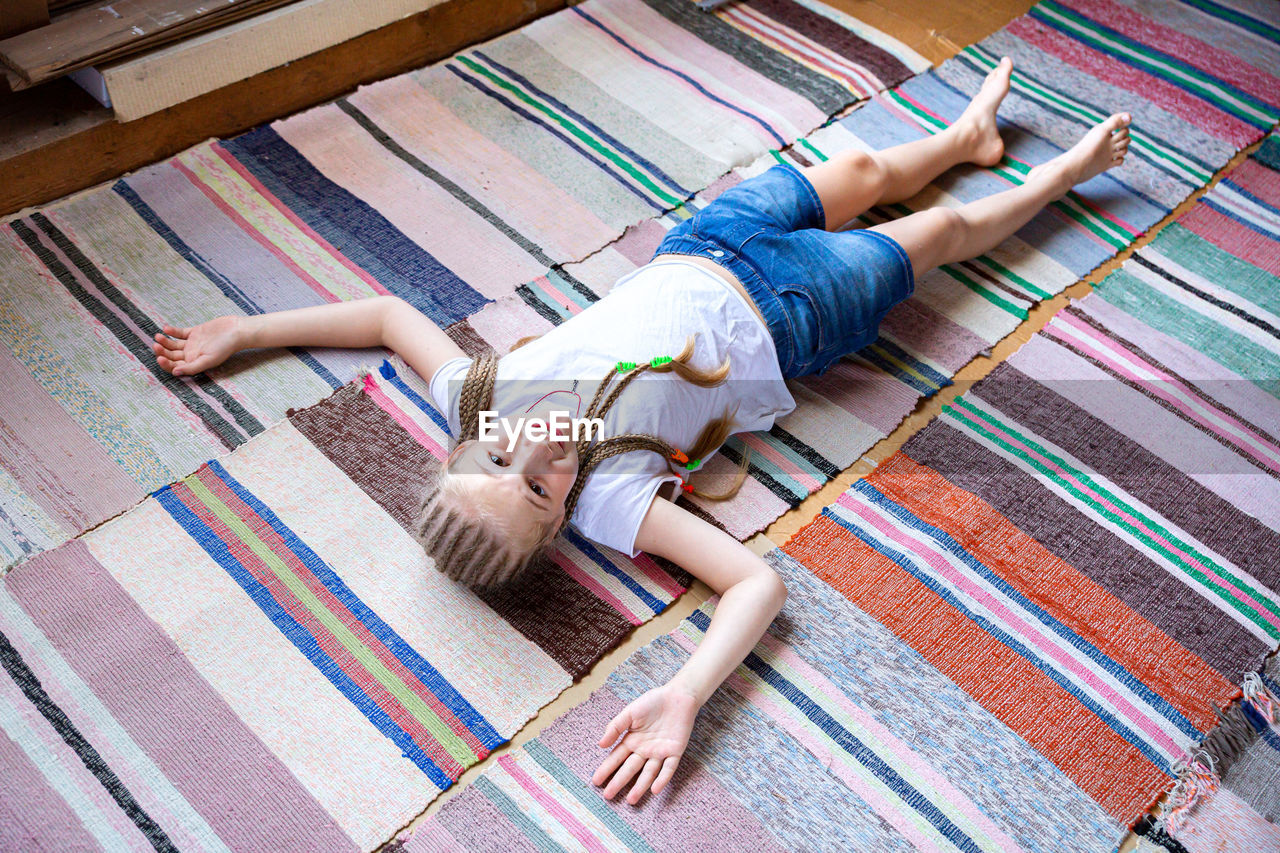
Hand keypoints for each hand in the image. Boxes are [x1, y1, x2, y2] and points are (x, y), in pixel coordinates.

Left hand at [152, 317, 242, 376]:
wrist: (236, 331)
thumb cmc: (226, 348)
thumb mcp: (209, 360)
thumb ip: (192, 367)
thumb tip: (175, 373)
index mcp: (194, 364)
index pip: (175, 367)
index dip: (165, 364)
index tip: (159, 357)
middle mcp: (191, 355)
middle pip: (171, 356)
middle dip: (162, 352)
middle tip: (156, 345)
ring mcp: (192, 344)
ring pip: (173, 345)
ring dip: (165, 341)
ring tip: (158, 336)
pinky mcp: (194, 332)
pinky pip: (179, 333)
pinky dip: (172, 332)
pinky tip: (166, 329)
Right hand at [591, 684, 699, 803]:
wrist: (677, 696)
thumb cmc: (652, 702)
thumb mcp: (630, 712)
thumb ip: (615, 727)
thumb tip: (600, 745)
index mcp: (632, 740)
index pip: (617, 758)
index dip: (607, 769)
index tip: (596, 781)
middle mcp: (644, 750)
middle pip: (630, 769)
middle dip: (619, 782)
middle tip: (608, 796)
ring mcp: (659, 753)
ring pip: (648, 773)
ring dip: (640, 787)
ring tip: (630, 800)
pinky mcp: (674, 752)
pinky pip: (668, 768)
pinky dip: (662, 779)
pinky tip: (654, 789)